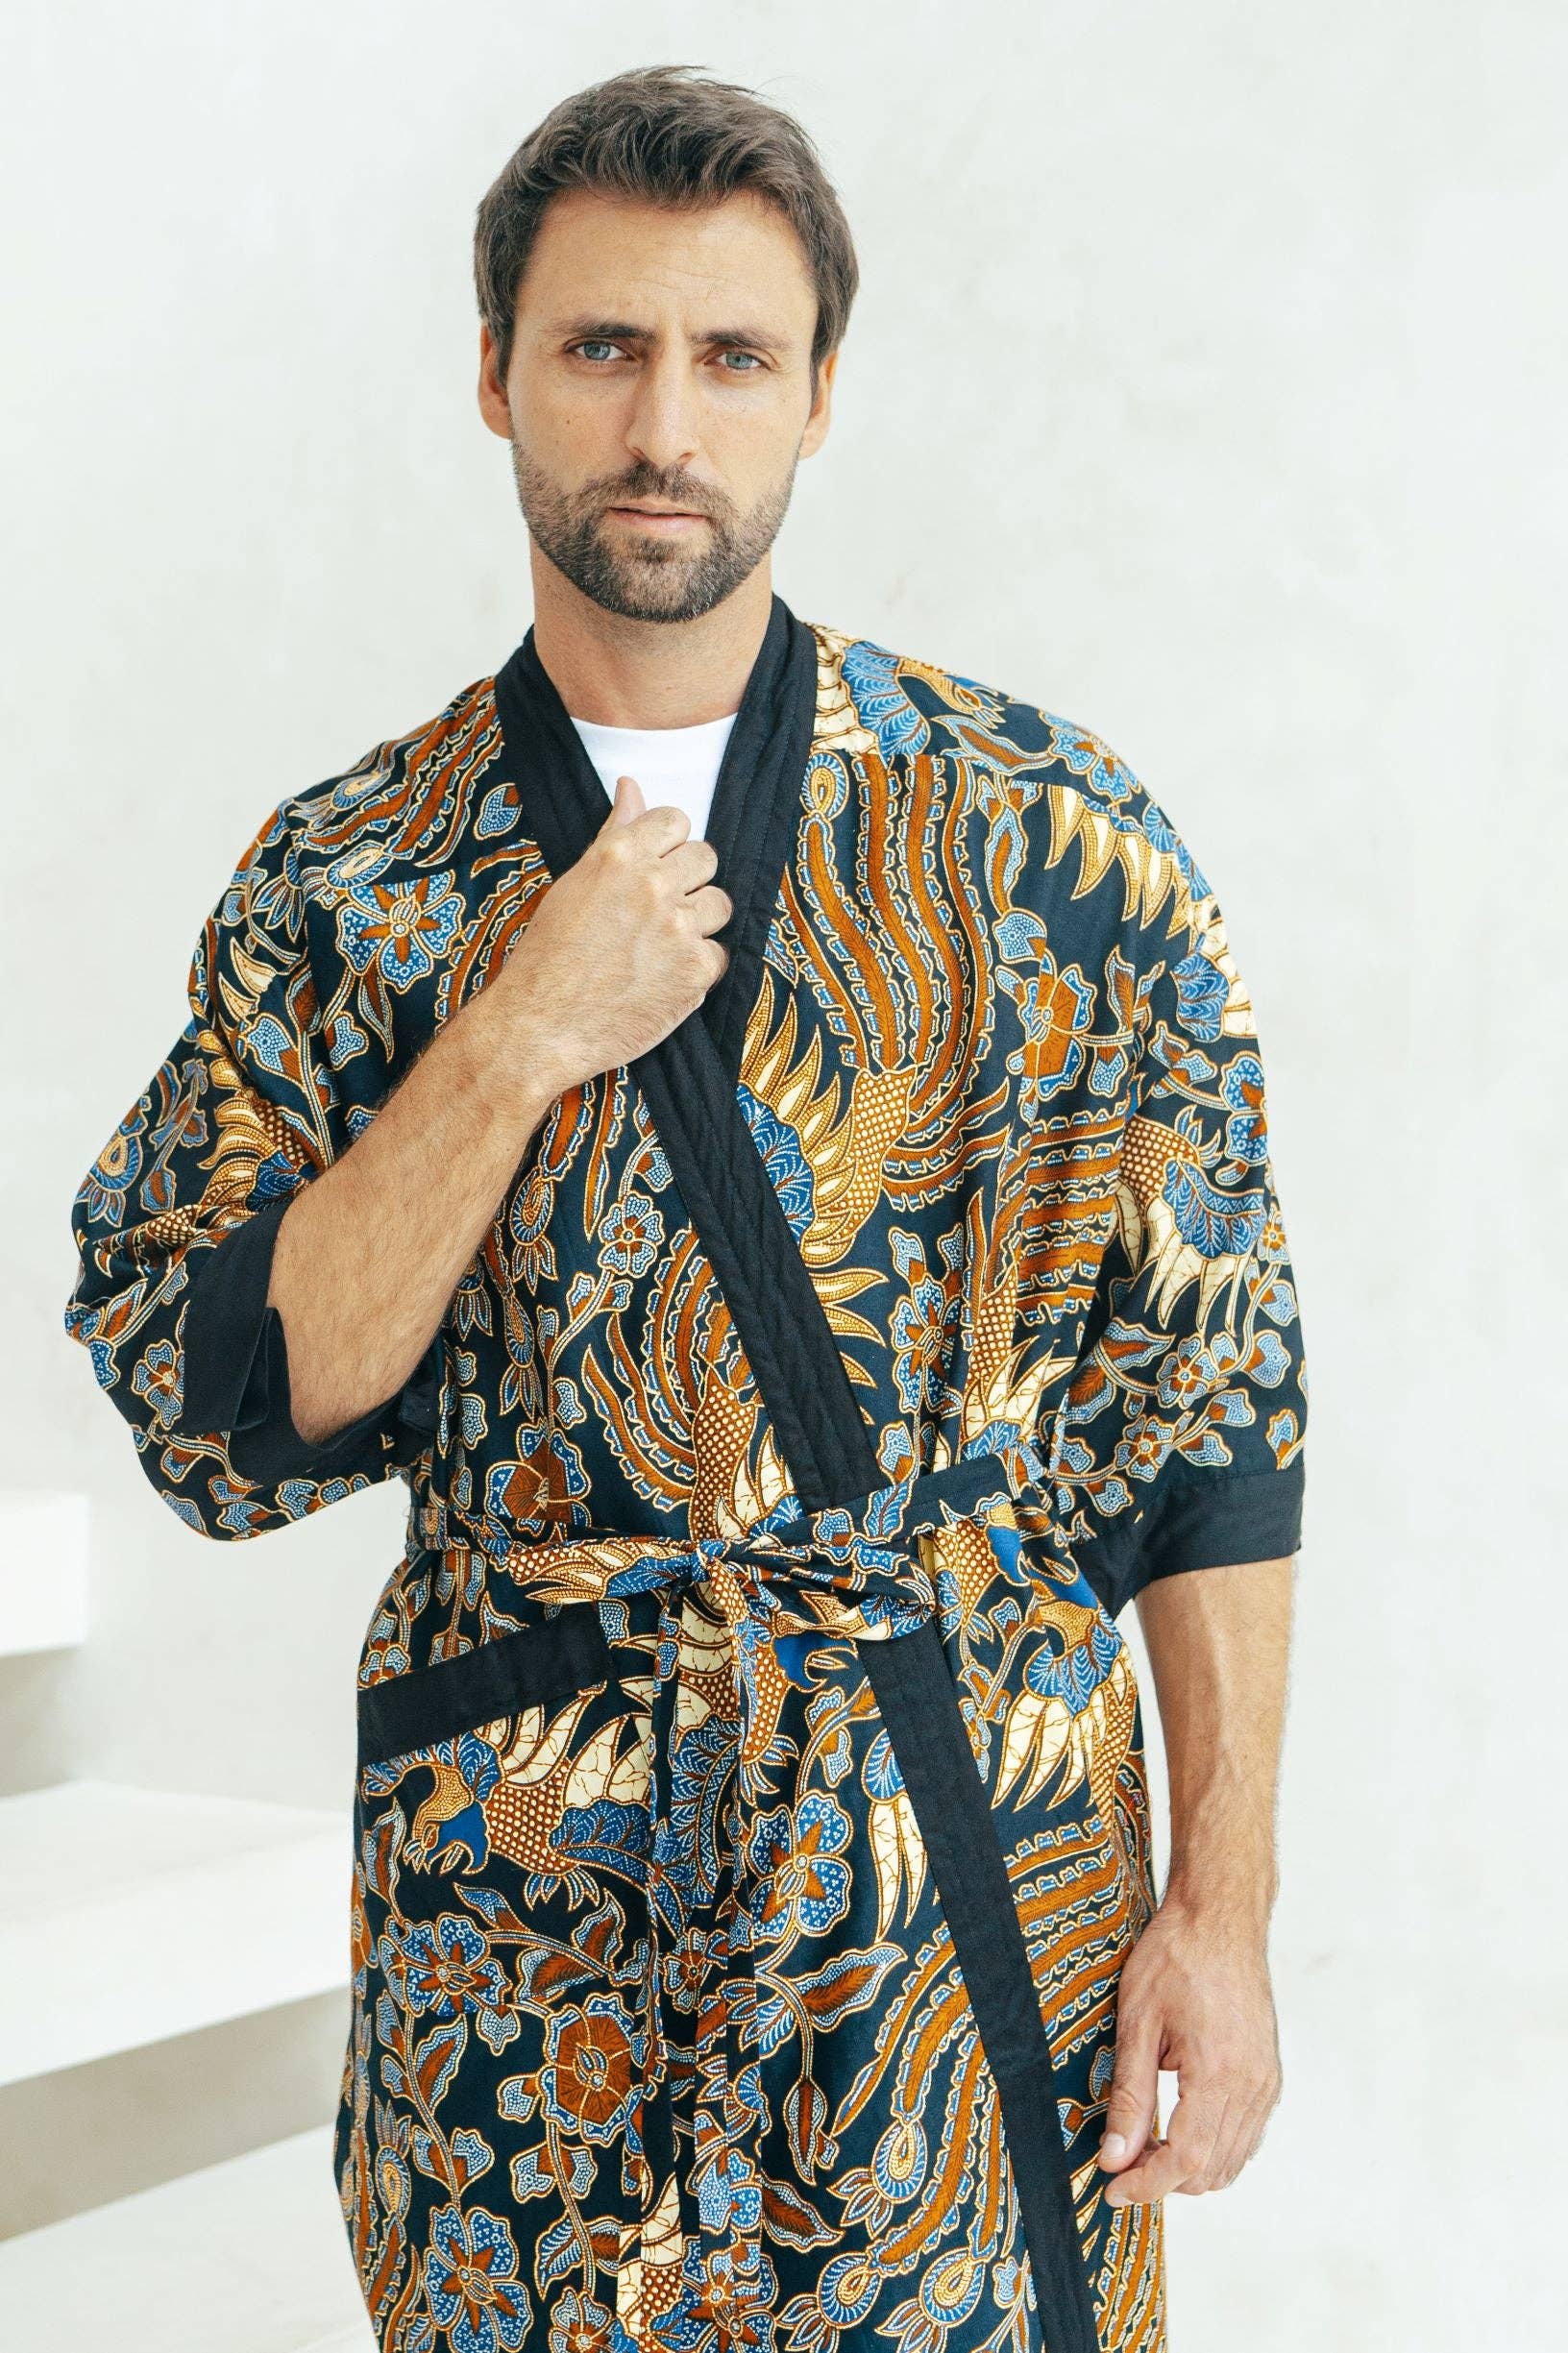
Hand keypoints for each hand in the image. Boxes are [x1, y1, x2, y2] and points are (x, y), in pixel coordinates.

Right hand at [497, 773, 732, 1092]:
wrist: (540, 1027)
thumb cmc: (548, 956)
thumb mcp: (574, 884)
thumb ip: (614, 834)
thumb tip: (631, 786)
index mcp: (619, 855)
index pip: (675, 820)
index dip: (667, 845)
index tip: (654, 867)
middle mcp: (654, 885)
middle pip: (705, 857)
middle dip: (687, 880)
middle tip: (656, 912)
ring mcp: (679, 928)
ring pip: (719, 904)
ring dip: (698, 922)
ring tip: (661, 945)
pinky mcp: (696, 971)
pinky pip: (718, 954)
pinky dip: (697, 968)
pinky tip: (663, 978)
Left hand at [1097, 1894, 1282, 2203]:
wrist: (1219, 1918)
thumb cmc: (1175, 1957)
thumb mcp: (1137, 2022)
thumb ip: (1129, 2096)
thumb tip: (1115, 2158)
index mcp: (1220, 2073)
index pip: (1186, 2160)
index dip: (1146, 2185)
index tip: (1112, 2190)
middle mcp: (1253, 2086)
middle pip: (1211, 2170)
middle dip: (1163, 2179)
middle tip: (1119, 2163)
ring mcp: (1266, 2082)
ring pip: (1231, 2160)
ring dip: (1188, 2167)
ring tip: (1143, 2145)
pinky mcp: (1268, 2075)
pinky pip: (1244, 2135)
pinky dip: (1211, 2147)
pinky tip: (1175, 2126)